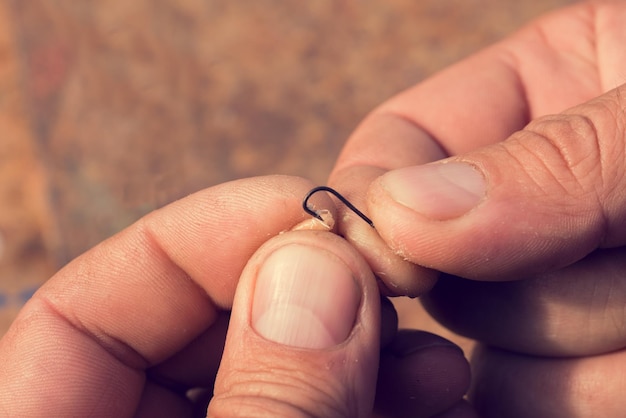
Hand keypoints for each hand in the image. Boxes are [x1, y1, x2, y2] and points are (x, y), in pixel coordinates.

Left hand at [0, 176, 469, 416]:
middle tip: (382, 274)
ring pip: (272, 374)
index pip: (85, 313)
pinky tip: (437, 387)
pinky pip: (316, 415)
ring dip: (357, 347)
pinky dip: (374, 399)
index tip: (303, 213)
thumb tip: (311, 268)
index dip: (191, 243)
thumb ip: (266, 404)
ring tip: (431, 348)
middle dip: (298, 291)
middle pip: (194, 334)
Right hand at [329, 2, 625, 415]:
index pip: (399, 139)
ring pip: (482, 350)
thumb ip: (550, 159)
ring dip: (568, 348)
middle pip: (432, 259)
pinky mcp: (573, 369)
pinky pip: (527, 401)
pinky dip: (590, 395)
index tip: (391, 248)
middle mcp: (525, 202)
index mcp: (535, 100)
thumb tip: (401, 216)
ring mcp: (549, 293)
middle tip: (613, 256)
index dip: (378, 195)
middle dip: (506, 281)